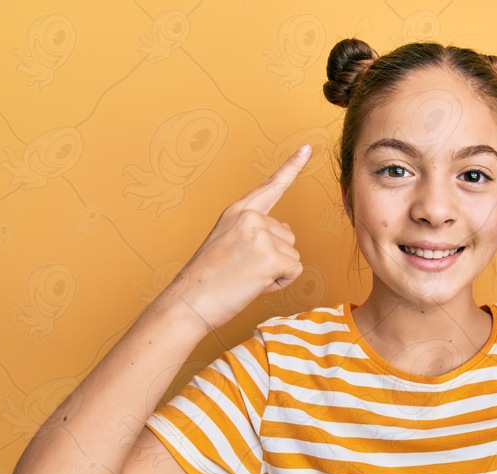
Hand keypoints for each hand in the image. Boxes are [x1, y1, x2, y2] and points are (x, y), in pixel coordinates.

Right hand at [159, 145, 311, 330]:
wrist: (189, 301)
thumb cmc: (207, 279)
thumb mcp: (227, 241)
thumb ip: (255, 230)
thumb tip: (285, 229)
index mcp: (237, 211)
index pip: (270, 186)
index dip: (291, 167)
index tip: (307, 148)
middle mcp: (250, 217)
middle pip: (288, 235)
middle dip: (273, 257)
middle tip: (243, 269)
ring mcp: (261, 234)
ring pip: (292, 255)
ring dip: (275, 272)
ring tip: (246, 277)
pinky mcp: (271, 256)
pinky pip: (294, 270)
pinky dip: (280, 283)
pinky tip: (256, 284)